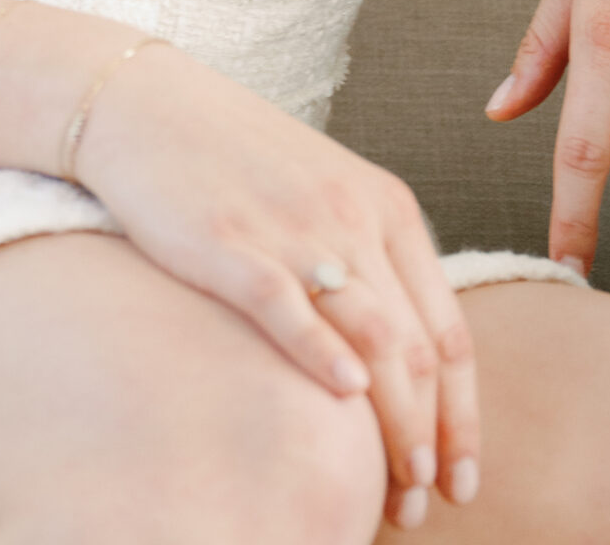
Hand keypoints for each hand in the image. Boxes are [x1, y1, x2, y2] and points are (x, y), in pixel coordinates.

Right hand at [74, 45, 480, 524]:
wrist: (147, 107)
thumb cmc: (237, 159)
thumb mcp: (324, 196)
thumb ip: (368, 264)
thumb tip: (399, 364)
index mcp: (386, 207)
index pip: (448, 330)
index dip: (462, 416)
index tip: (463, 478)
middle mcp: (353, 217)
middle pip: (416, 349)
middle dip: (430, 440)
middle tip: (426, 503)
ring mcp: (294, 229)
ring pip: (371, 339)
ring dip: (393, 426)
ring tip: (399, 491)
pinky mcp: (231, 242)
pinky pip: (289, 305)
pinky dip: (322, 353)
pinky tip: (343, 396)